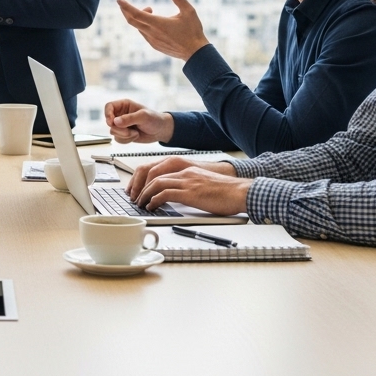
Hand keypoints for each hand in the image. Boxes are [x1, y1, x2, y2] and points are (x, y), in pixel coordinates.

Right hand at [104, 99, 173, 143]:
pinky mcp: (124, 134)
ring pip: (113, 132)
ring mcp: (122, 125)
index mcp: (124, 105)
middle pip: (109, 122)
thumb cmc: (155, 119)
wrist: (161, 131)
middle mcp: (121, 114)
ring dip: (125, 135)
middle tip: (129, 131)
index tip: (111, 122)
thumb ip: (129, 118)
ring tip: (136, 133)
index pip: (109, 106)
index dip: (107, 114)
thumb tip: (115, 122)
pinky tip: (135, 136)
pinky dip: (127, 140)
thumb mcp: (143, 116)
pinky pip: (118, 139)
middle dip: (119, 129)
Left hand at [117, 0, 209, 59]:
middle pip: (132, 21)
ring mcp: (152, 41)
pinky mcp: (155, 46)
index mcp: (158, 24)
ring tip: (150, 10)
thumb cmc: (193, 31)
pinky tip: (152, 22)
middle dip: (126, 11)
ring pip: (138, 27)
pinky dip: (143, 25)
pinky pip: (144, 34)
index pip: (136, 14)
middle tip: (125, 3)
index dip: (126, 6)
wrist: (195, 53)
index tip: (118, 0)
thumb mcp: (188, 11)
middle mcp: (152, 33)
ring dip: (139, 17)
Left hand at [134, 166, 249, 215]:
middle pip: (153, 174)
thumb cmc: (226, 191)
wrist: (240, 192)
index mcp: (188, 169)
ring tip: (140, 203)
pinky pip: (164, 194)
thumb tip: (177, 196)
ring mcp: (187, 181)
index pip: (159, 169)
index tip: (139, 188)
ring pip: (156, 183)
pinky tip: (151, 207)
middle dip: (141, 186)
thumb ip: (189, 186)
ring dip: (145, 194)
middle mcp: (185, 172)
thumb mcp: (203, 184)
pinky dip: (154, 200)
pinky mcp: (189, 193)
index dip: (145, 179)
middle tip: (135, 197)